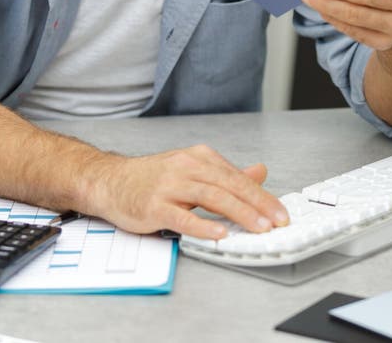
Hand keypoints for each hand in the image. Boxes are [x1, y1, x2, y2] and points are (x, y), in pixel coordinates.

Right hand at [85, 144, 289, 238]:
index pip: (236, 177)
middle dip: (257, 204)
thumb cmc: (153, 178)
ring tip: (258, 227)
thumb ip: (226, 174)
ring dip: (238, 213)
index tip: (280, 212)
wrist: (112, 181)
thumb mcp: (193, 170)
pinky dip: (202, 225)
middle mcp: (186, 167)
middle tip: (277, 220)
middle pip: (228, 185)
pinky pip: (182, 217)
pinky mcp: (155, 206)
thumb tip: (260, 173)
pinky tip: (218, 234)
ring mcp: (170, 186)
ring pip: (211, 197)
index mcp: (199, 157)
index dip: (261, 195)